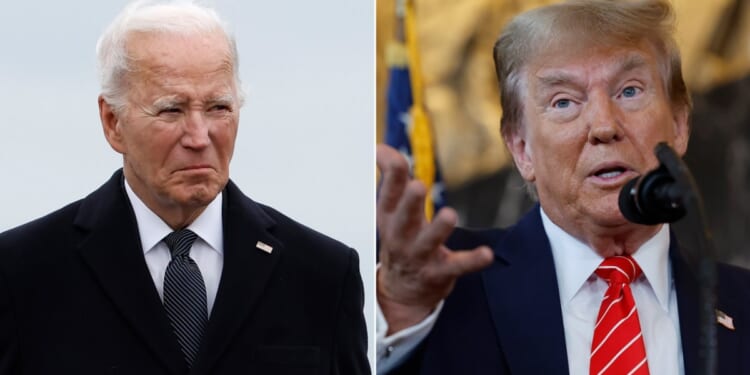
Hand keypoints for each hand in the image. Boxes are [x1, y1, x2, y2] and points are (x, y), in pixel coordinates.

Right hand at [376, 144, 493, 334]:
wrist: (401, 290)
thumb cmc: (400, 238)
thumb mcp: (391, 210)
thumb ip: (391, 178)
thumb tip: (381, 148)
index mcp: (389, 218)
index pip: (388, 194)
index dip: (391, 175)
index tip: (388, 154)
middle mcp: (402, 236)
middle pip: (404, 219)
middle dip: (409, 203)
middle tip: (418, 185)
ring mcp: (420, 256)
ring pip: (429, 242)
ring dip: (438, 229)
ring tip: (450, 215)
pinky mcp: (440, 272)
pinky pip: (458, 266)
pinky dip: (472, 260)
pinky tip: (487, 254)